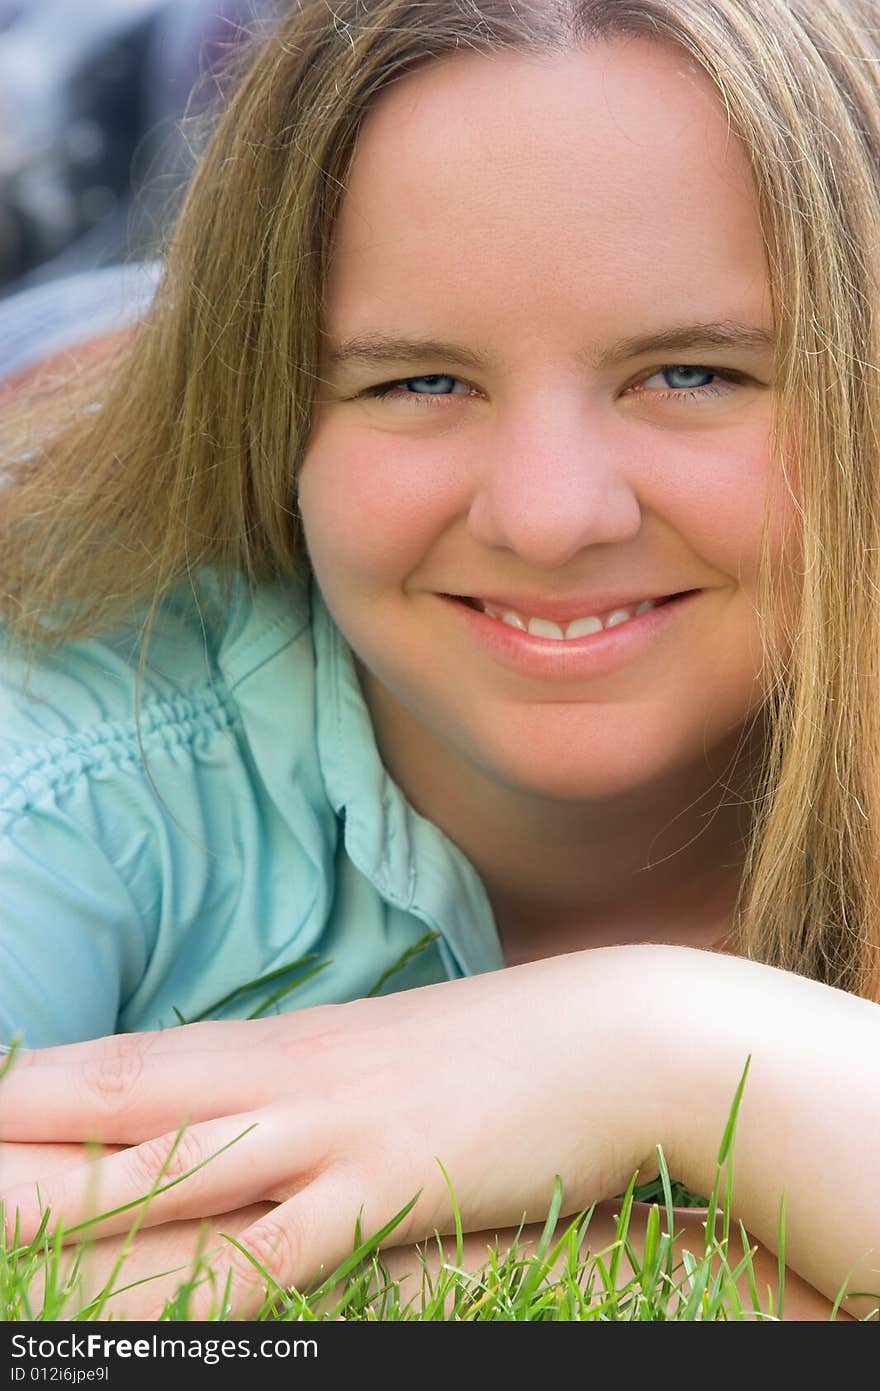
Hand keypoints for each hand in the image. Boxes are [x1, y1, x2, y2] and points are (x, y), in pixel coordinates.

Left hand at [0, 949, 659, 1317]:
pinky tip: (153, 1313)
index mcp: (292, 1046)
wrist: (620, 1032)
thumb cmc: (512, 1049)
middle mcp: (293, 1079)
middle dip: (27, 1121)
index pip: (143, 1060)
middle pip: (128, 1100)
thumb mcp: (397, 1054)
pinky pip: (281, 1248)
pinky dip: (213, 1281)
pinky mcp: (391, 1182)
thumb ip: (322, 1079)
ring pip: (174, 1166)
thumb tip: (266, 1099)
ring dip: (72, 1194)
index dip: (51, 1078)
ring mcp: (334, 1129)